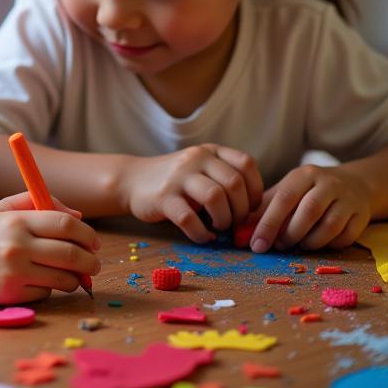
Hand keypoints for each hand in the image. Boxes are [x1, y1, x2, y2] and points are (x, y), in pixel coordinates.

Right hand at [0, 192, 100, 304]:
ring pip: (63, 279)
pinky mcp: (9, 295)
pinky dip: (48, 289)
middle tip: (94, 264)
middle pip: (71, 254)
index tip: (94, 241)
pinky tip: (37, 281)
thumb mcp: (2, 207)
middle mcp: (18, 246)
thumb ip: (38, 203)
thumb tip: (76, 216)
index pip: (66, 225)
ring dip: (73, 279)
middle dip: (90, 261)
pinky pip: (44, 293)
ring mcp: (14, 273)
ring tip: (70, 275)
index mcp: (17, 221)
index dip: (87, 234)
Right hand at [123, 145, 263, 243]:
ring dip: (224, 220)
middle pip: (234, 183)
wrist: (132, 179)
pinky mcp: (163, 197)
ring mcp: (178, 176)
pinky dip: (201, 234)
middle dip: (241, 210)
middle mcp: (195, 158)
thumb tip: (255, 214)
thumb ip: (225, 180)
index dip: (255, 190)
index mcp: (209, 151)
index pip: (246, 164)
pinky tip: (202, 236)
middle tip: (234, 223)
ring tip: (218, 228)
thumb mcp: (201, 169)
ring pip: (215, 197)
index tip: (249, 208)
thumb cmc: (176, 181)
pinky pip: (189, 219)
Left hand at [249, 164, 372, 252]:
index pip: (283, 198)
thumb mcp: (286, 192)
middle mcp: (327, 183)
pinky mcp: (362, 216)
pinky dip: (330, 245)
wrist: (353, 185)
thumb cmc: (309, 192)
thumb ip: (263, 211)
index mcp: (303, 175)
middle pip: (309, 211)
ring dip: (310, 242)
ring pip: (329, 226)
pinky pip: (346, 237)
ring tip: (298, 245)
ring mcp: (348, 199)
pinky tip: (320, 244)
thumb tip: (240, 235)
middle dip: (290, 234)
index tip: (256, 245)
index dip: (268, 223)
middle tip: (279, 246)